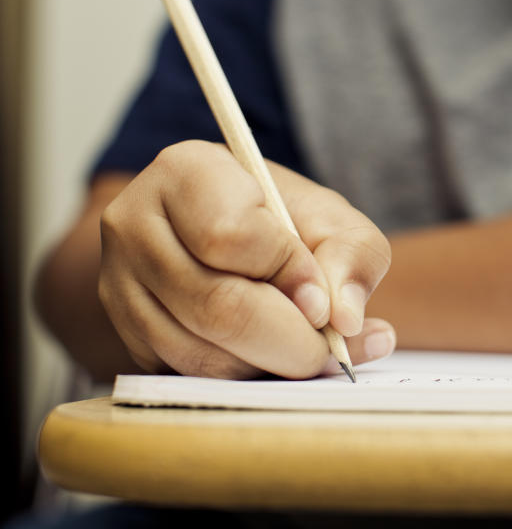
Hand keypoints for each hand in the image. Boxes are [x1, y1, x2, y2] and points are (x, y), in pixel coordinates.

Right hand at [98, 140, 393, 378]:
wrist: (236, 238)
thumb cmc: (288, 222)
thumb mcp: (334, 220)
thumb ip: (353, 256)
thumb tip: (345, 318)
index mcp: (185, 171)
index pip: (230, 236)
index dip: (288, 274)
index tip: (322, 296)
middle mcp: (135, 225)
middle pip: (214, 306)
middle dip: (289, 340)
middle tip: (330, 350)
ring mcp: (119, 285)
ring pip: (199, 354)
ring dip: (268, 366)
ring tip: (307, 351)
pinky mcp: (126, 336)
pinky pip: (186, 377)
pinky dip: (243, 380)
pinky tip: (274, 360)